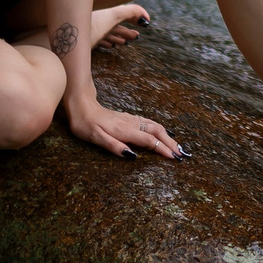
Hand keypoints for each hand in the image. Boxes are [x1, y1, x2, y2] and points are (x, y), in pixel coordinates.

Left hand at [66, 100, 184, 159]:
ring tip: (177, 146)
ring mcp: (131, 119)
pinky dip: (160, 129)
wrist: (81, 105)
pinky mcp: (129, 118)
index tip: (174, 158)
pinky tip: (163, 133)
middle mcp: (131, 123)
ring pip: (155, 126)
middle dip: (171, 143)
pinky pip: (150, 123)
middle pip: (157, 132)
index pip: (149, 141)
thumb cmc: (85, 124)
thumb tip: (132, 156)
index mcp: (125, 130)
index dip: (162, 149)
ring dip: (168, 136)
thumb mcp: (95, 138)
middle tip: (182, 154)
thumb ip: (114, 146)